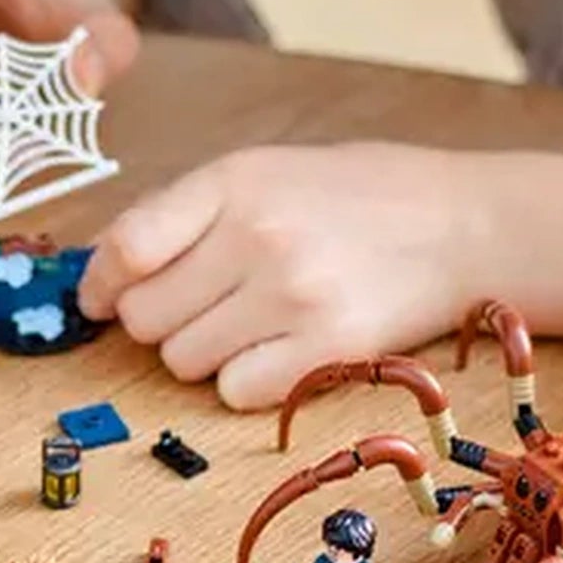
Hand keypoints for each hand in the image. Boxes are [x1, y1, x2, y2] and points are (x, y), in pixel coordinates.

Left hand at [77, 142, 562, 406]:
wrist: (464, 224)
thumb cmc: (356, 196)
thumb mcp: (267, 170)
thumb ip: (188, 213)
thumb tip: (106, 273)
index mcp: (235, 181)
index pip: (126, 247)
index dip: (99, 284)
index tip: (100, 299)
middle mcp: (259, 236)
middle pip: (145, 317)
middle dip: (156, 321)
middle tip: (197, 309)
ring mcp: (294, 296)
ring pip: (183, 360)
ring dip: (200, 353)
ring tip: (246, 324)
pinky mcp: (328, 351)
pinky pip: (235, 391)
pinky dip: (242, 382)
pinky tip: (274, 352)